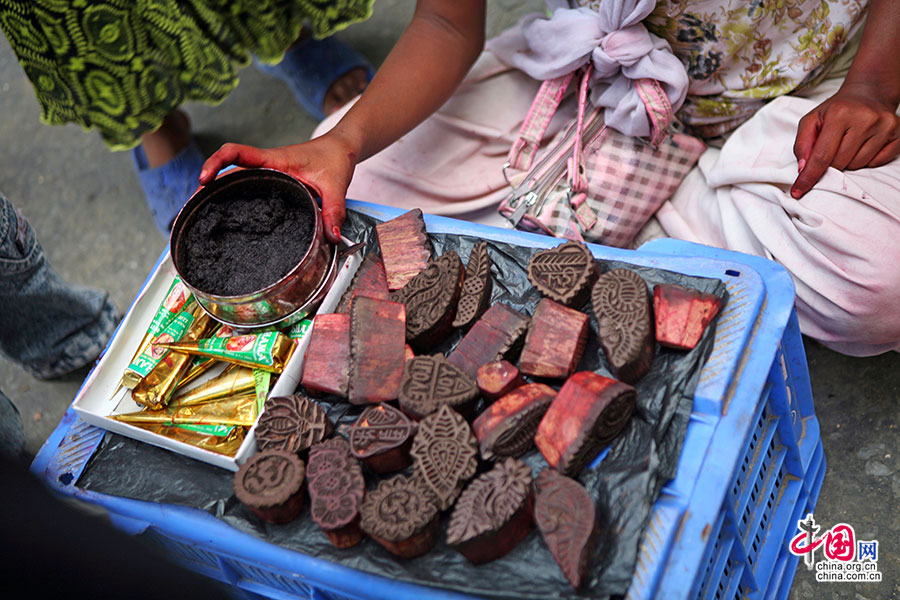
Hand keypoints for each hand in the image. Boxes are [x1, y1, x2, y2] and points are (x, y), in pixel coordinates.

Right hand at [199, 132, 358, 243]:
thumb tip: (332, 237)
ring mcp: (268, 172)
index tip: (204, 179)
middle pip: (227, 169)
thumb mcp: (336, 185)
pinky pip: (247, 185)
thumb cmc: (336, 158)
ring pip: (235, 178)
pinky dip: (233, 195)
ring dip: (217, 192)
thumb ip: (334, 210)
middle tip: (191, 208)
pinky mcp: (273, 180)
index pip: (237, 153)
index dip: (216, 163)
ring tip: (200, 215)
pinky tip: (227, 215)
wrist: (342, 147)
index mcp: (276, 159)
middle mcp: (267, 164)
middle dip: (207, 185)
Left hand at [791, 82, 899, 198]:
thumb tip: (803, 169)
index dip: (809, 177)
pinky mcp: (898, 133)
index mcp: (839, 114)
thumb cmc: (837, 110)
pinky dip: (867, 160)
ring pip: (858, 165)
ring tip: (849, 143)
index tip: (798, 191)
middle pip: (839, 163)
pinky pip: (877, 162)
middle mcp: (865, 118)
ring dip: (848, 161)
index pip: (822, 155)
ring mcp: (884, 126)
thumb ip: (802, 144)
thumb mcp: (812, 120)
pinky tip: (863, 145)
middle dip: (830, 164)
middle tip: (832, 149)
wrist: (868, 94)